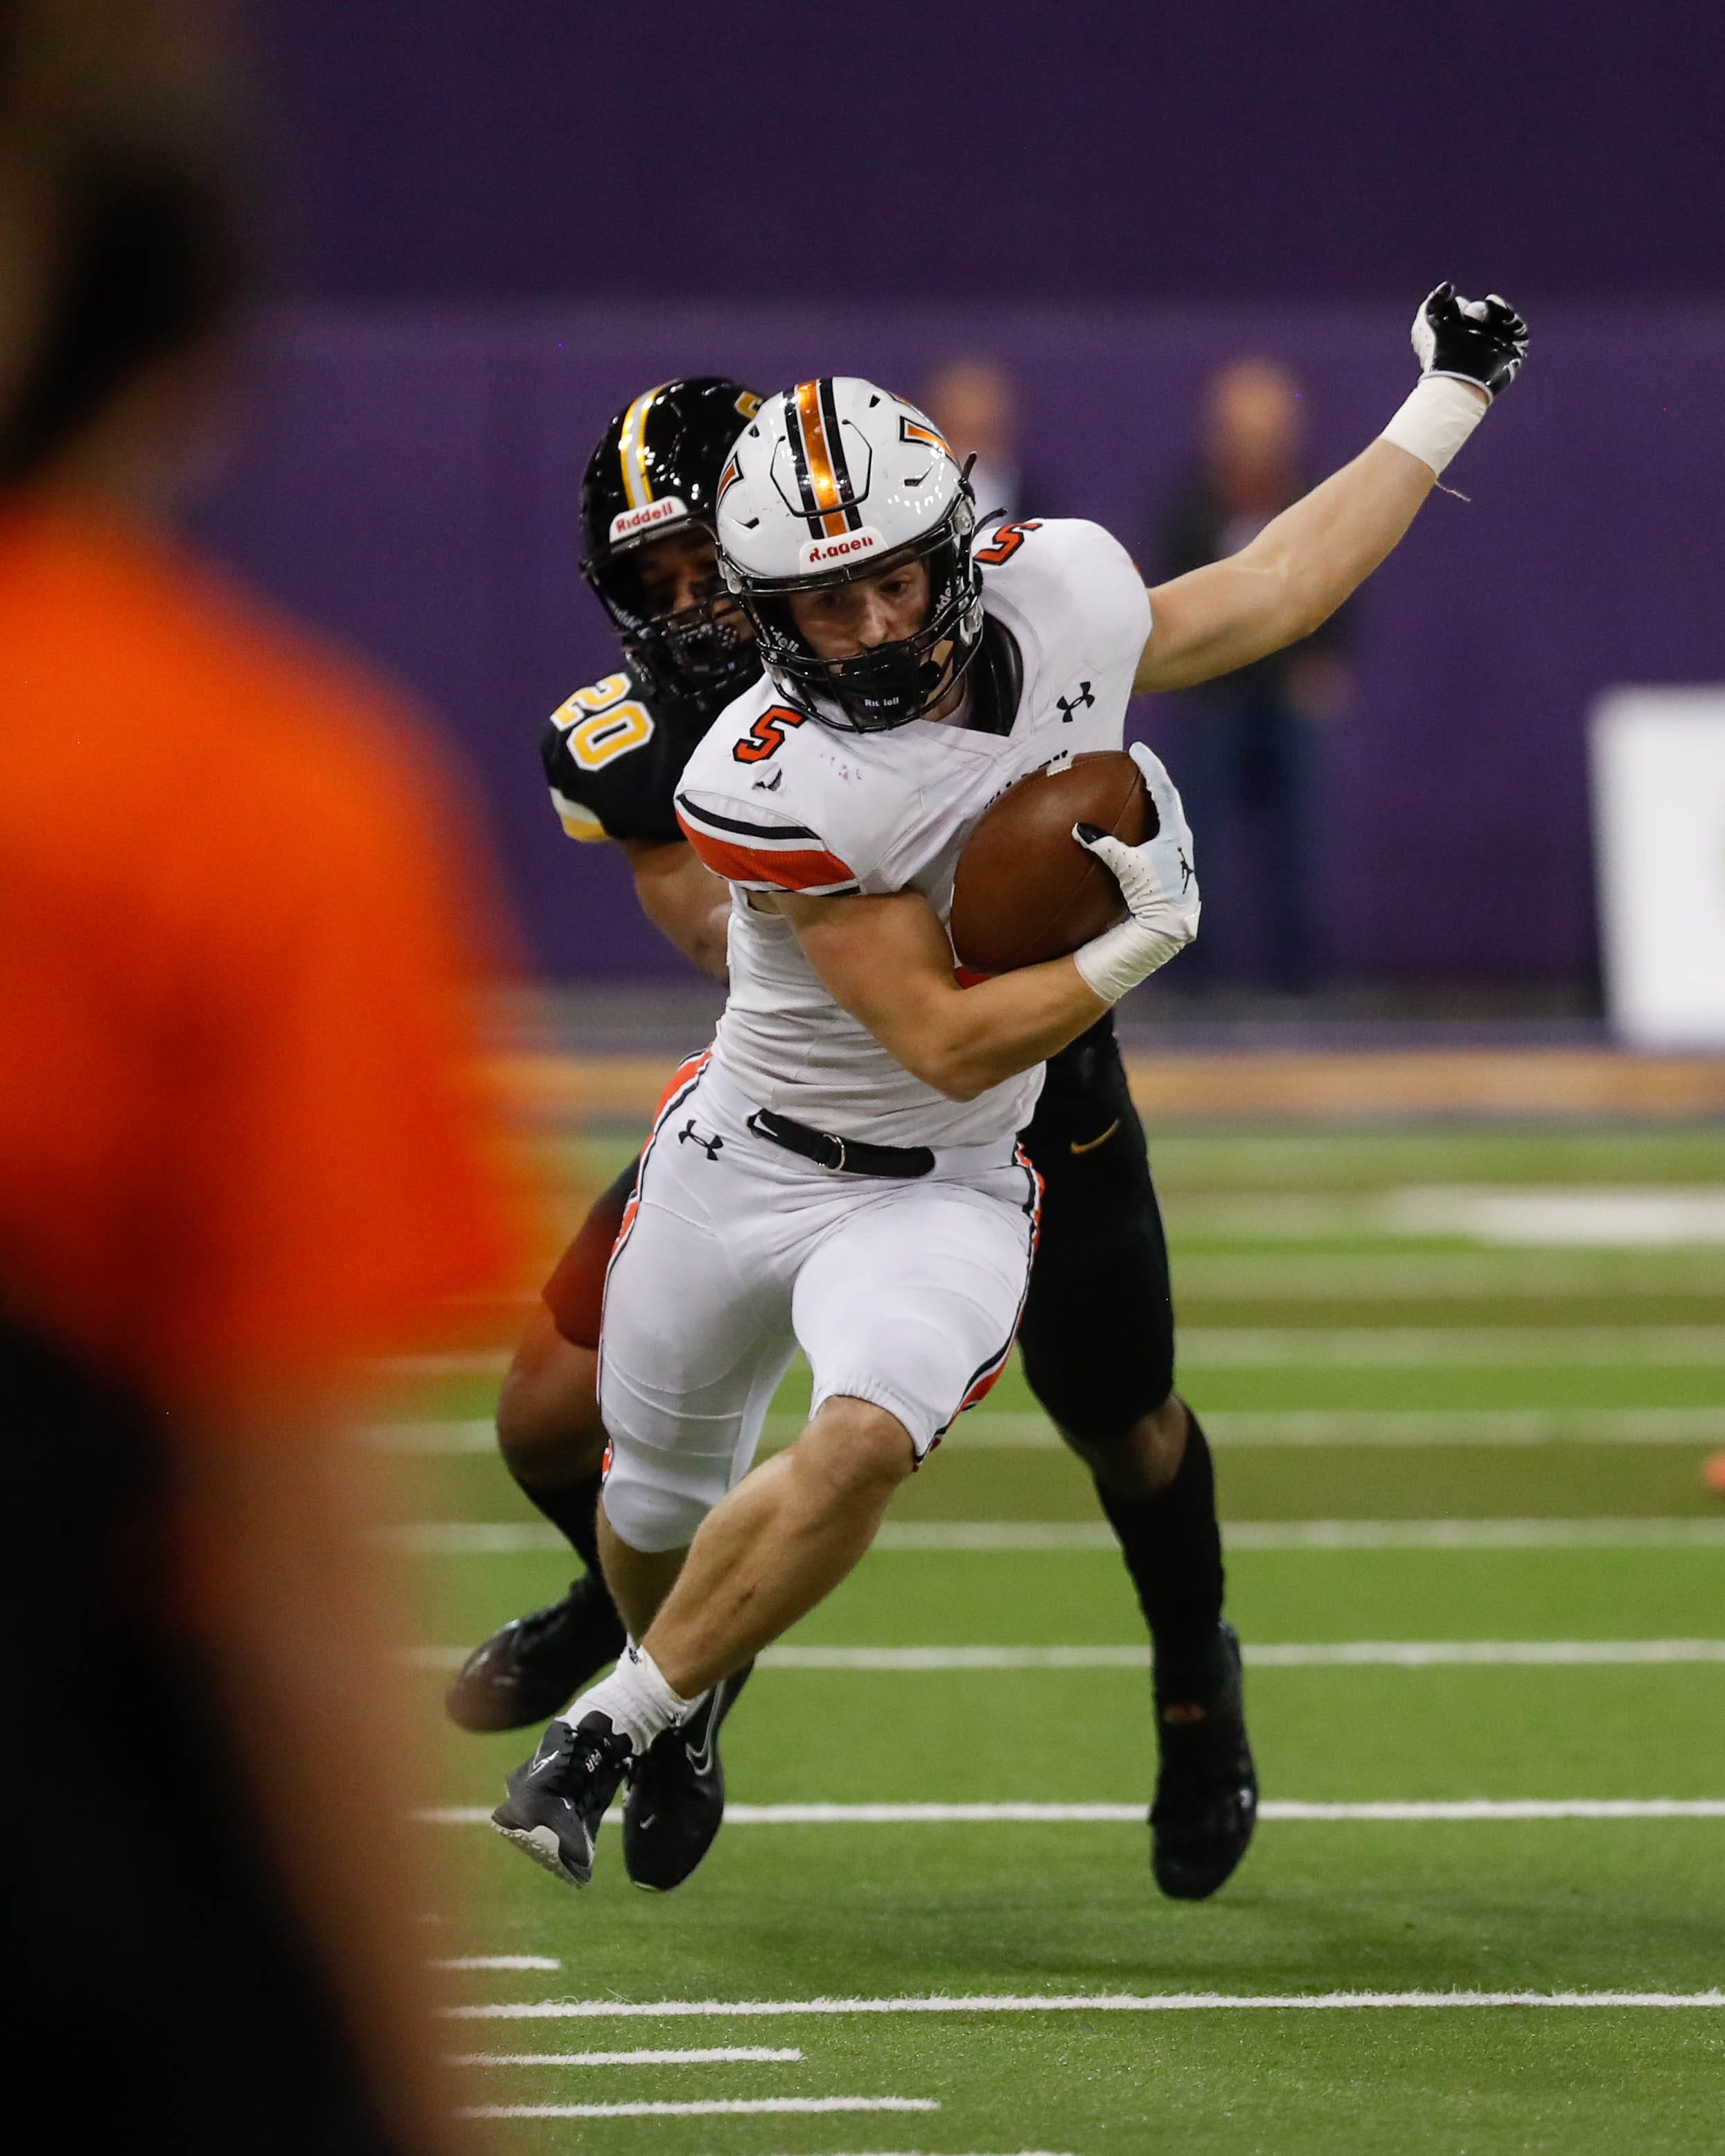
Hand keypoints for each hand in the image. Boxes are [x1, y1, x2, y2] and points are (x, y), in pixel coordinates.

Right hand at [1069, 744, 1199, 1001]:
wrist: (1170, 924)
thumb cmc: (1153, 895)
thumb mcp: (1128, 868)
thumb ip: (1104, 846)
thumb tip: (1079, 829)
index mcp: (1176, 832)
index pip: (1163, 790)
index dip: (1150, 767)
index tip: (1137, 750)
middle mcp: (1182, 837)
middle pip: (1169, 797)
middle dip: (1154, 778)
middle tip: (1140, 762)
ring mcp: (1180, 849)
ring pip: (1169, 813)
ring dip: (1156, 797)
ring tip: (1142, 784)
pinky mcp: (1174, 860)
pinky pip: (1164, 827)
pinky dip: (1153, 815)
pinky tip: (1142, 819)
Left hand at [1412, 282, 1527, 398]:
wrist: (1455, 376)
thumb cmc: (1438, 351)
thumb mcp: (1426, 320)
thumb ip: (1434, 300)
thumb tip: (1448, 287)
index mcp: (1455, 339)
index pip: (1462, 314)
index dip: (1458, 307)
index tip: (1453, 307)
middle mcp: (1475, 343)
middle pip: (1482, 314)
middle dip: (1475, 309)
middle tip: (1469, 315)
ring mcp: (1494, 347)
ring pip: (1500, 318)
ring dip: (1490, 309)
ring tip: (1479, 315)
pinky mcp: (1513, 350)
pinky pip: (1516, 326)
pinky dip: (1506, 313)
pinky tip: (1495, 306)